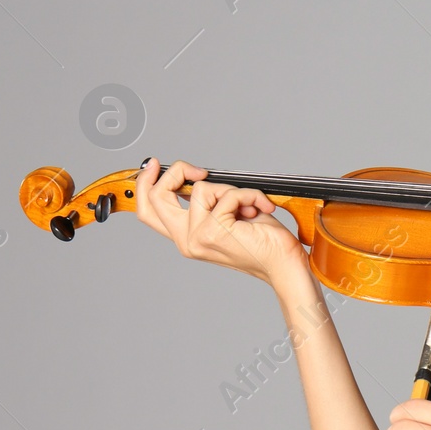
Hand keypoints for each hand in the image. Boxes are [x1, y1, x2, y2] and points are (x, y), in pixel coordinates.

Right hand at [133, 158, 306, 283]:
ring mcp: (198, 237)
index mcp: (186, 239)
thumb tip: (196, 178)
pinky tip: (261, 209)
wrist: (285, 265)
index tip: (155, 165)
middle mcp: (187, 241)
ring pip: (201, 189)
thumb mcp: (229, 216)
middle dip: (175, 173)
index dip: (145, 184)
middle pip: (157, 197)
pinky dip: (249, 195)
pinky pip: (228, 194)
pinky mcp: (214, 230)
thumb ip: (208, 203)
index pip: (149, 212)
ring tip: (249, 206)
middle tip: (199, 171)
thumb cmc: (265, 242)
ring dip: (232, 190)